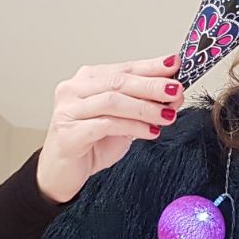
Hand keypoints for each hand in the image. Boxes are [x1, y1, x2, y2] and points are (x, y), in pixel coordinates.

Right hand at [36, 54, 183, 203]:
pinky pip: (106, 125)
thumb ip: (143, 104)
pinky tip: (151, 132)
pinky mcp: (69, 133)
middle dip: (152, 85)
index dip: (151, 66)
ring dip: (145, 107)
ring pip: (113, 101)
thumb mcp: (124, 120)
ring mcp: (68, 110)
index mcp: (88, 79)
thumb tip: (174, 94)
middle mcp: (74, 89)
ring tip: (168, 115)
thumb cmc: (92, 143)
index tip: (175, 65)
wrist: (62, 173)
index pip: (125, 67)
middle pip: (119, 81)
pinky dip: (133, 127)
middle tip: (176, 90)